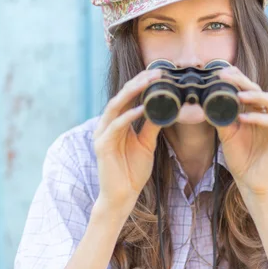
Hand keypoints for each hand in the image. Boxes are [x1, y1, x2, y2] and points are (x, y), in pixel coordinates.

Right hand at [93, 68, 162, 215]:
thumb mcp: (147, 144)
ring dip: (133, 92)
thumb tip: (165, 108)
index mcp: (116, 123)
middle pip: (121, 96)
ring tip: (149, 82)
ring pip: (116, 106)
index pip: (128, 97)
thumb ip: (151, 126)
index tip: (159, 74)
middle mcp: (107, 125)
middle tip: (156, 72)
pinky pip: (116, 126)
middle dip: (138, 82)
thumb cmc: (132, 171)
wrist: (122, 196)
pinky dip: (129, 116)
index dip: (141, 84)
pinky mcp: (102, 146)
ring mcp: (103, 134)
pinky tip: (142, 109)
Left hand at [215, 67, 267, 196]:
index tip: (219, 73)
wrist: (250, 182)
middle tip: (225, 76)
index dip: (237, 78)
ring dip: (254, 95)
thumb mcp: (226, 134)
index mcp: (255, 111)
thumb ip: (220, 117)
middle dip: (242, 81)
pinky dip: (257, 118)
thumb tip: (204, 100)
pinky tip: (243, 118)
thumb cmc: (240, 158)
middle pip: (258, 89)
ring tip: (239, 95)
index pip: (248, 88)